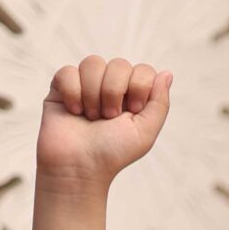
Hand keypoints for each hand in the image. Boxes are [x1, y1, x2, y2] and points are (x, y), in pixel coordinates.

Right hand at [36, 54, 171, 187]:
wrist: (79, 166)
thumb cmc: (112, 153)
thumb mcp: (145, 132)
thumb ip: (160, 103)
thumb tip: (167, 73)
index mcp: (132, 95)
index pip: (143, 70)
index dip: (138, 87)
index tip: (133, 110)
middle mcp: (109, 87)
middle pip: (118, 64)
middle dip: (114, 92)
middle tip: (109, 117)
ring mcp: (85, 85)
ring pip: (92, 63)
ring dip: (93, 93)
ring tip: (91, 117)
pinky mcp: (61, 87)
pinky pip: (68, 71)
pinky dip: (72, 93)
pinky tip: (74, 111)